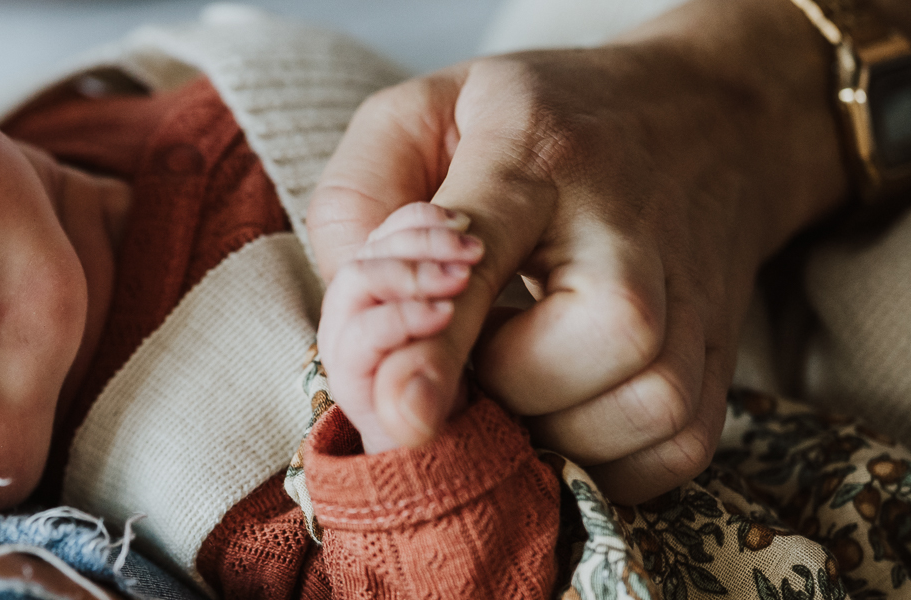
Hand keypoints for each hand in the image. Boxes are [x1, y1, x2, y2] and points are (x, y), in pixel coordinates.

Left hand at [305, 0, 848, 501]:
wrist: (709, 115)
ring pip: (627, 419)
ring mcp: (692, 302)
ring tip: (517, 368)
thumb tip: (350, 323)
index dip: (438, 342)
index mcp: (536, 157)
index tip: (404, 411)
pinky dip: (604, 461)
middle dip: (495, 385)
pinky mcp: (724, 360)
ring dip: (547, 427)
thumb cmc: (537, 123)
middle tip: (469, 348)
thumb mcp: (425, 112)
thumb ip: (359, 203)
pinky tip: (566, 407)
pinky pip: (665, 457)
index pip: (482, 254)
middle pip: (572, 357)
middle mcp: (630, 234)